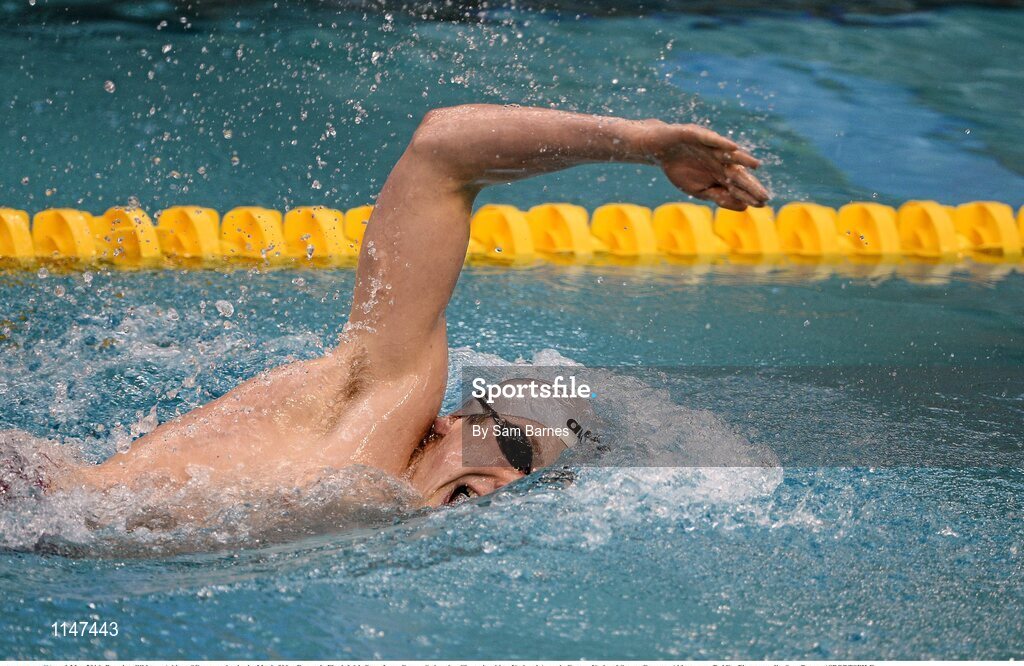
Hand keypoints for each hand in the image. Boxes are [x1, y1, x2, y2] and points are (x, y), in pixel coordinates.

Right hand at [645, 122, 769, 210]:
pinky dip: (721, 143)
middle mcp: (719, 159)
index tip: (762, 205)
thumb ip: (720, 197)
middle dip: (750, 184)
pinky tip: (733, 148)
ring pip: (728, 154)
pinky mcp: (697, 135)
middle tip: (764, 196)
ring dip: (743, 159)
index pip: (738, 185)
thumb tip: (744, 207)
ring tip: (756, 166)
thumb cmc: (679, 169)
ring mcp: (710, 147)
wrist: (658, 149)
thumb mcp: (699, 190)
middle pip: (737, 172)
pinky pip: (711, 139)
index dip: (749, 194)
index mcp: (720, 173)